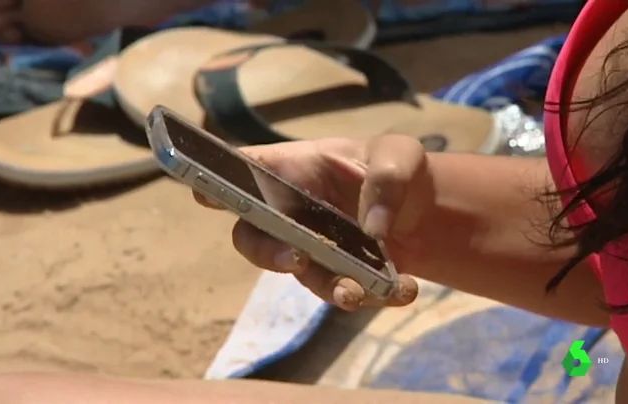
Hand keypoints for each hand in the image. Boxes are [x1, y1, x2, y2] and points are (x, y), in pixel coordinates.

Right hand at [194, 135, 430, 310]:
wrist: (423, 209)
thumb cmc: (397, 167)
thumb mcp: (400, 155)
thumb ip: (387, 179)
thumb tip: (372, 230)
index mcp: (293, 168)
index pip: (245, 171)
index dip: (217, 182)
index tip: (204, 195)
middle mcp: (289, 210)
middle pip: (253, 234)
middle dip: (265, 252)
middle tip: (293, 260)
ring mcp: (309, 246)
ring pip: (299, 274)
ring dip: (327, 287)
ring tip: (357, 293)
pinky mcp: (336, 274)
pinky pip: (340, 291)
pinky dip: (371, 296)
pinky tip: (403, 289)